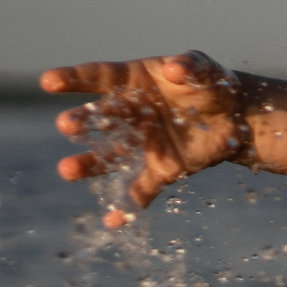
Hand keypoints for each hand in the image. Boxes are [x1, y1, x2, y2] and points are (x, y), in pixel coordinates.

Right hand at [41, 51, 250, 225]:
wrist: (238, 116)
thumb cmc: (213, 84)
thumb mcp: (205, 68)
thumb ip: (191, 65)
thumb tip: (173, 69)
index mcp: (134, 83)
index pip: (99, 77)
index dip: (74, 78)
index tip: (48, 82)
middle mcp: (131, 114)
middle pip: (101, 117)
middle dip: (83, 121)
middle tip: (67, 126)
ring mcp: (144, 143)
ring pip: (110, 156)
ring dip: (89, 164)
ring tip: (66, 170)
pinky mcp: (163, 169)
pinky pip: (142, 190)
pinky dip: (128, 206)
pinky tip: (112, 221)